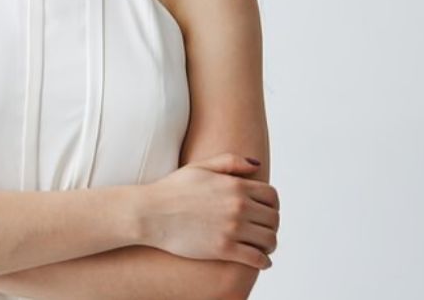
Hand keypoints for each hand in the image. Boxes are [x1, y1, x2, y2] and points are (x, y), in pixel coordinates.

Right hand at [140, 153, 279, 269]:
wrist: (149, 213)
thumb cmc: (171, 189)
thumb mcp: (200, 167)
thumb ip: (230, 162)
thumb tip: (256, 164)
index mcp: (235, 185)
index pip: (272, 196)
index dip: (272, 205)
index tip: (266, 212)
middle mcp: (238, 206)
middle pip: (273, 218)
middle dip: (271, 225)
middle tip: (264, 230)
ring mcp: (232, 228)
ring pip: (269, 240)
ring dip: (270, 244)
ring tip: (263, 247)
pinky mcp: (224, 249)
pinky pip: (257, 258)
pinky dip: (263, 262)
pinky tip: (260, 262)